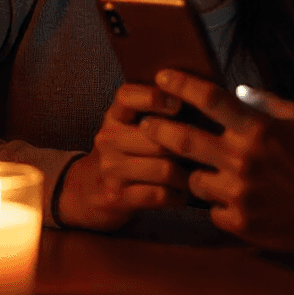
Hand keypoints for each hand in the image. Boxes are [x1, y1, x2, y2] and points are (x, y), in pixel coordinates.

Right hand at [57, 82, 192, 229]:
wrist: (88, 190)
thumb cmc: (126, 151)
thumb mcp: (130, 126)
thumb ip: (158, 111)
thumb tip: (202, 100)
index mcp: (115, 115)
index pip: (128, 96)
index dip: (155, 98)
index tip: (179, 104)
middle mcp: (108, 138)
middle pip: (158, 138)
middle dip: (187, 146)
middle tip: (206, 151)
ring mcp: (110, 169)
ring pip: (164, 169)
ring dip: (187, 175)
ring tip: (197, 175)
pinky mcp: (116, 197)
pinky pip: (159, 195)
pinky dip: (177, 196)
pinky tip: (182, 194)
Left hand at [138, 70, 293, 250]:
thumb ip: (262, 102)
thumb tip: (234, 92)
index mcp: (256, 128)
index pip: (208, 99)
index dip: (180, 85)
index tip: (162, 76)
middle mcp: (242, 159)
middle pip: (183, 139)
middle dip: (158, 129)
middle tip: (146, 125)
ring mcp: (238, 193)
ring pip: (192, 179)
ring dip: (192, 172)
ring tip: (200, 169)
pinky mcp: (239, 222)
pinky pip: (211, 209)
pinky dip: (216, 202)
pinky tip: (230, 198)